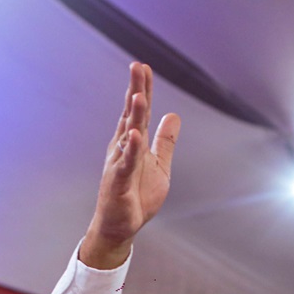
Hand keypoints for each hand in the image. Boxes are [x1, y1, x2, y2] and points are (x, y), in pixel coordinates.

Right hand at [79, 62, 181, 269]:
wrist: (120, 226)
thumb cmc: (136, 196)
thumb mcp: (159, 165)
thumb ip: (166, 141)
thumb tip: (174, 115)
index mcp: (133, 143)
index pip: (140, 112)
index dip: (142, 90)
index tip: (144, 67)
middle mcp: (123, 148)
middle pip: (131, 115)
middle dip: (135, 91)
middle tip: (137, 67)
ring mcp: (119, 163)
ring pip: (128, 135)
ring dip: (132, 116)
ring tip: (137, 95)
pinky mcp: (119, 182)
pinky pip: (126, 163)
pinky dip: (130, 149)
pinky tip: (135, 135)